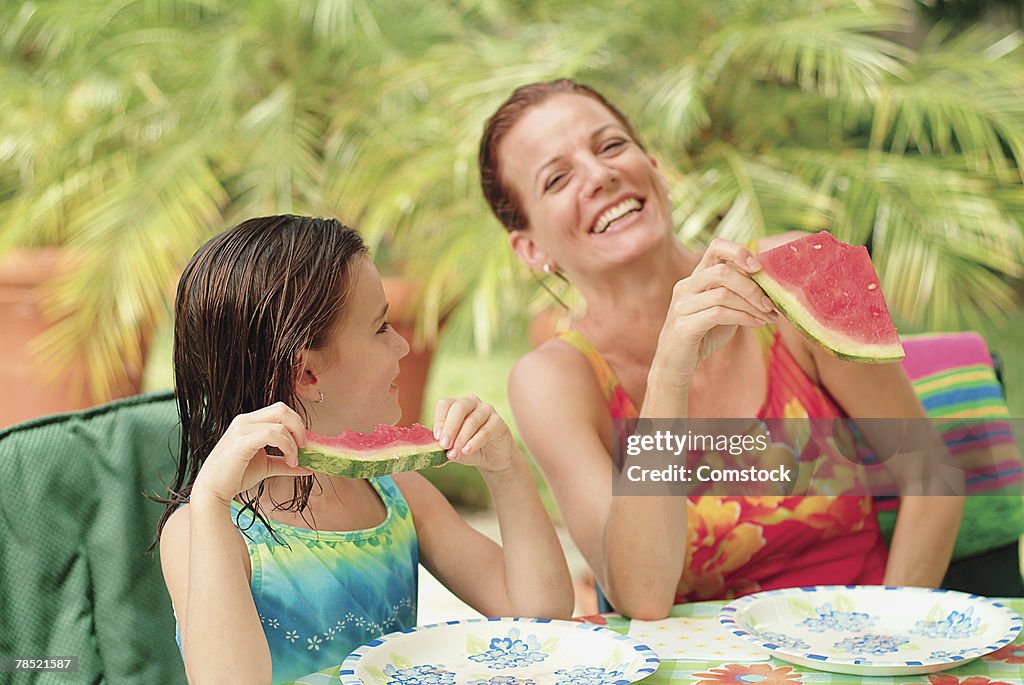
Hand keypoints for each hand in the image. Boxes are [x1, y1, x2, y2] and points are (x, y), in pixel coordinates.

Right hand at [191, 402, 312, 505]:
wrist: (214, 491)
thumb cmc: (236, 476)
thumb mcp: (267, 466)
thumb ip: (285, 463)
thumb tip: (309, 467)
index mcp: (251, 422)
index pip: (281, 410)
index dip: (297, 424)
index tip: (303, 445)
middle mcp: (245, 421)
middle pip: (282, 409)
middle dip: (299, 427)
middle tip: (303, 448)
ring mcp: (241, 429)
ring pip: (279, 423)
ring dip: (293, 443)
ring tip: (294, 461)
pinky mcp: (240, 442)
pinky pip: (271, 434)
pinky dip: (286, 446)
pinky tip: (289, 461)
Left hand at [433, 396, 518, 473]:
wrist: (492, 457)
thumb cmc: (469, 448)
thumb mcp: (453, 450)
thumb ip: (444, 451)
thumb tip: (434, 458)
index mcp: (455, 405)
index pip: (444, 405)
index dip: (439, 420)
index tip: (436, 437)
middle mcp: (471, 402)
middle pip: (459, 408)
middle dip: (450, 427)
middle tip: (444, 445)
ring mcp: (486, 410)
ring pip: (472, 420)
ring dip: (461, 438)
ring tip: (455, 453)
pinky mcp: (498, 421)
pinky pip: (485, 430)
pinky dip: (475, 442)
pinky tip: (467, 451)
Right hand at [654, 239, 775, 384]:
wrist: (675, 364)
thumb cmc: (702, 335)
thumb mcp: (723, 309)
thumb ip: (737, 294)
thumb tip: (770, 284)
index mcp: (696, 277)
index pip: (715, 248)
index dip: (739, 251)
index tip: (758, 267)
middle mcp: (685, 287)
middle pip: (722, 271)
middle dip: (752, 286)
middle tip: (771, 303)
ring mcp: (682, 306)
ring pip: (722, 294)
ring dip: (751, 305)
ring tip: (768, 316)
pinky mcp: (683, 326)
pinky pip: (719, 314)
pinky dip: (743, 318)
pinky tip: (757, 324)